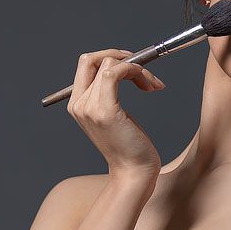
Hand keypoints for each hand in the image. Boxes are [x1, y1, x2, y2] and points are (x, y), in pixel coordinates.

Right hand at [66, 48, 167, 178]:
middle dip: (121, 56)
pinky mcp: (105, 111)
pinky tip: (151, 86)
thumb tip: (126, 67)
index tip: (134, 66)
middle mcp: (78, 104)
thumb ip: (109, 95)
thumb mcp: (115, 116)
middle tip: (143, 68)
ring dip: (138, 69)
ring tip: (153, 85)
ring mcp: (89, 107)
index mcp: (77, 105)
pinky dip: (136, 71)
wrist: (133, 172)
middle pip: (91, 59)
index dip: (110, 57)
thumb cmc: (130, 146)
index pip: (85, 64)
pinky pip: (115, 73)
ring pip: (109, 64)